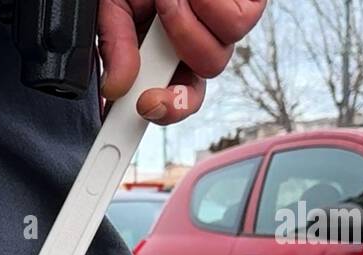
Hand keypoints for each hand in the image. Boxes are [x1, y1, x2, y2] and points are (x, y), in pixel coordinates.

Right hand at [98, 0, 266, 124]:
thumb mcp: (112, 7)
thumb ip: (113, 47)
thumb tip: (115, 88)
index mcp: (161, 57)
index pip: (161, 105)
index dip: (146, 122)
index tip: (123, 133)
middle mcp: (195, 49)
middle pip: (193, 94)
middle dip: (169, 64)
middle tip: (154, 22)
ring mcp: (223, 32)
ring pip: (215, 61)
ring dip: (185, 27)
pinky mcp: (250, 6)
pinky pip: (234, 26)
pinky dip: (208, 6)